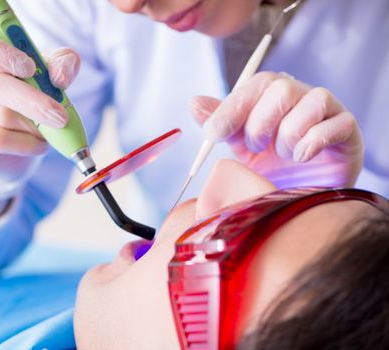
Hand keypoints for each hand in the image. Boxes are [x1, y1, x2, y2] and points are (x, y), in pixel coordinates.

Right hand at [0, 29, 80, 183]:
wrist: (3, 148)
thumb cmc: (24, 100)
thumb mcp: (46, 74)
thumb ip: (61, 64)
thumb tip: (60, 77)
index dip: (3, 55)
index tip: (30, 68)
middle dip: (32, 101)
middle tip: (60, 115)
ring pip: (1, 116)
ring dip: (34, 125)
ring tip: (47, 129)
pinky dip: (27, 143)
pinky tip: (38, 143)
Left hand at [191, 72, 363, 187]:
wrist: (302, 193)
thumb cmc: (271, 165)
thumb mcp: (239, 145)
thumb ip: (220, 123)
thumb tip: (194, 103)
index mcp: (271, 94)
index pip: (253, 85)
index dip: (231, 108)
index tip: (214, 134)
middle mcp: (300, 94)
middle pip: (279, 88)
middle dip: (259, 125)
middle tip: (256, 148)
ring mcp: (327, 109)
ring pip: (308, 104)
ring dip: (287, 137)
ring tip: (284, 156)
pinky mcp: (347, 129)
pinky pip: (333, 125)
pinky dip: (311, 144)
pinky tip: (302, 158)